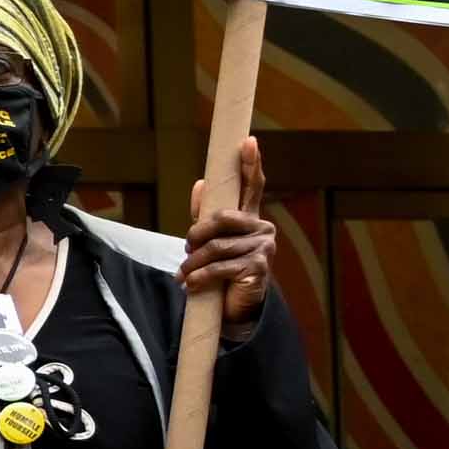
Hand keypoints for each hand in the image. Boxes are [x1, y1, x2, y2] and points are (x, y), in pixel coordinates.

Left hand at [185, 134, 273, 335]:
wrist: (235, 307)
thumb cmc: (222, 269)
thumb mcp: (211, 241)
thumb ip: (206, 214)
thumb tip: (200, 183)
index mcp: (250, 218)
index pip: (252, 186)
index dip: (250, 163)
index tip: (247, 141)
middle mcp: (262, 228)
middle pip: (221, 219)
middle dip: (196, 235)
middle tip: (187, 249)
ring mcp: (263, 248)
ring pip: (216, 247)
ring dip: (193, 262)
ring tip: (184, 273)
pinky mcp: (258, 268)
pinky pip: (219, 267)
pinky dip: (199, 276)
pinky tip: (191, 284)